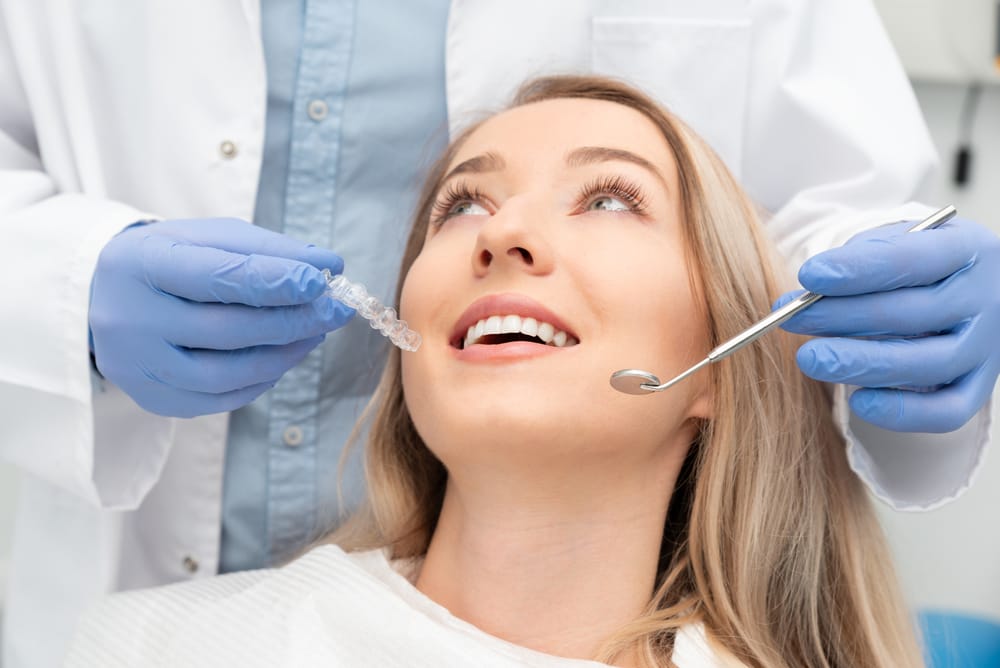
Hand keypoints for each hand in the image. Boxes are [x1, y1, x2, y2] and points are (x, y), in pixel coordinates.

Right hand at [89, 218, 353, 417]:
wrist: (107, 298)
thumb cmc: (173, 260)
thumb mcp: (211, 238)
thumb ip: (269, 250)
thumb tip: (330, 264)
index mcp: (142, 264)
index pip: (216, 276)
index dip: (274, 281)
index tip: (321, 280)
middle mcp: (131, 319)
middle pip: (226, 329)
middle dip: (292, 321)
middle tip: (336, 310)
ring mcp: (139, 366)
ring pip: (227, 373)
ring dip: (284, 354)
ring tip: (315, 332)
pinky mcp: (153, 399)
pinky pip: (222, 399)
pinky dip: (263, 379)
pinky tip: (285, 355)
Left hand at [775, 216, 999, 432]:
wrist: (962, 286)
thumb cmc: (914, 261)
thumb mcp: (895, 238)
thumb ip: (862, 256)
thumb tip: (810, 289)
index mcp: (967, 249)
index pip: (914, 258)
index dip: (859, 269)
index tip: (809, 276)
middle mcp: (986, 298)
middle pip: (914, 313)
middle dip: (843, 316)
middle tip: (792, 318)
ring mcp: (987, 345)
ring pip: (928, 364)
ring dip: (861, 364)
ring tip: (810, 358)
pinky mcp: (979, 385)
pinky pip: (948, 411)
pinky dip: (902, 413)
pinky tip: (858, 401)